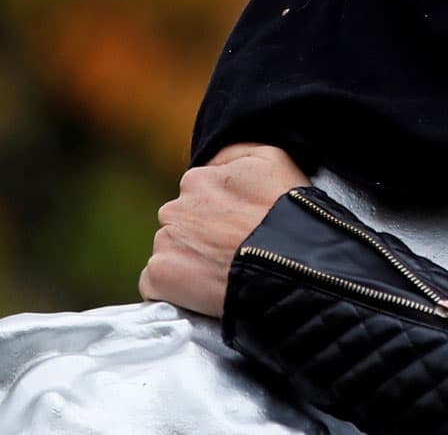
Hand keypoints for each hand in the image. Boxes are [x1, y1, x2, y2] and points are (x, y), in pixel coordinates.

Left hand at [139, 144, 311, 317]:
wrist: (291, 266)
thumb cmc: (287, 214)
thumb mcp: (272, 159)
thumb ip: (234, 154)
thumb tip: (214, 164)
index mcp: (196, 180)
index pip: (197, 199)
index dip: (219, 218)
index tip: (237, 231)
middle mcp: (174, 208)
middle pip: (180, 227)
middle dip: (199, 240)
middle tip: (230, 256)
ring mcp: (164, 242)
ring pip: (169, 254)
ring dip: (188, 265)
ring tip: (221, 276)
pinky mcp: (160, 275)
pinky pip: (156, 285)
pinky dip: (174, 291)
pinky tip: (203, 294)